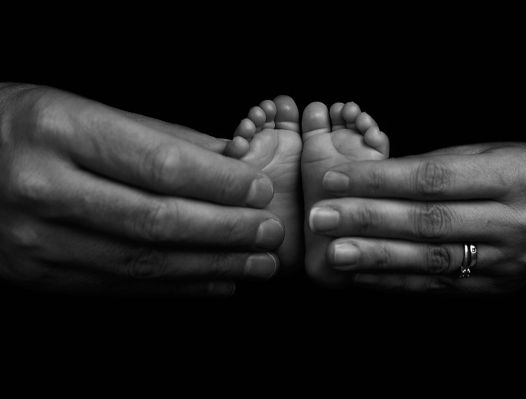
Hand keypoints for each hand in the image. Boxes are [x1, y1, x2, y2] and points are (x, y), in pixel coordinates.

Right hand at [0, 84, 283, 296]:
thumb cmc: (23, 126)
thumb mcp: (82, 110)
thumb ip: (159, 136)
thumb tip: (231, 156)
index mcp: (58, 131)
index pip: (160, 165)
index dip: (220, 182)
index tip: (259, 188)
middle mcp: (44, 188)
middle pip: (159, 220)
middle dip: (227, 230)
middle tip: (270, 231)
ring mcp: (37, 240)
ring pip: (145, 262)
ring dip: (212, 266)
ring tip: (257, 263)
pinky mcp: (39, 275)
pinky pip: (121, 286)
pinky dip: (176, 287)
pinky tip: (215, 281)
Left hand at [309, 143, 525, 293]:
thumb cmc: (524, 173)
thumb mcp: (488, 153)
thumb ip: (433, 167)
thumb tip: (369, 178)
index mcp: (515, 177)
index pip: (435, 178)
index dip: (380, 180)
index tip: (334, 178)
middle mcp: (515, 223)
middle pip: (429, 221)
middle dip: (368, 220)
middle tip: (322, 218)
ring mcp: (506, 262)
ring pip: (430, 260)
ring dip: (376, 258)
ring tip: (334, 253)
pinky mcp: (493, 288)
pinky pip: (436, 285)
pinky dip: (394, 281)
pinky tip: (360, 275)